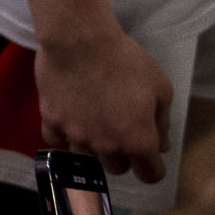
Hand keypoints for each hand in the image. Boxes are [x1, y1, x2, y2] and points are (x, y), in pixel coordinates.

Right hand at [34, 24, 172, 182]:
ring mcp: (76, 136)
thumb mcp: (161, 87)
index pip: (150, 175)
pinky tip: (68, 120)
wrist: (79, 39)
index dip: (152, 166)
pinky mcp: (52, 122)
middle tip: (120, 129)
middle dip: (122, 154)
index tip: (150, 154)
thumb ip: (162, 122)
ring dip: (92, 146)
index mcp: (138, 141)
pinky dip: (63, 135)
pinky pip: (56, 141)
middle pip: (117, 169)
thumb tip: (159, 144)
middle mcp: (107, 147)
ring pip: (86, 158)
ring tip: (92, 123)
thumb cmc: (125, 60)